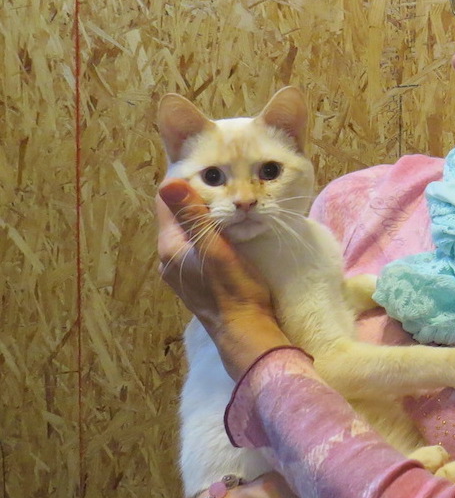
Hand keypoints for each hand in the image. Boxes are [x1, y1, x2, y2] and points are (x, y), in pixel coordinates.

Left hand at [157, 180, 286, 378]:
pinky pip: (198, 244)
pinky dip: (210, 230)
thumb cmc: (234, 290)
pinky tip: (229, 227)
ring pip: (189, 230)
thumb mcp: (215, 248)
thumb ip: (193, 217)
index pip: (166, 201)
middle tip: (223, 178)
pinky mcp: (197, 276)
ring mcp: (183, 269)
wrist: (246, 331)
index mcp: (170, 246)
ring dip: (204, 213)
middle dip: (196, 195)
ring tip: (228, 198)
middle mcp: (170, 257)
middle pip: (177, 215)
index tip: (206, 165)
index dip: (182, 181)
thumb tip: (170, 182)